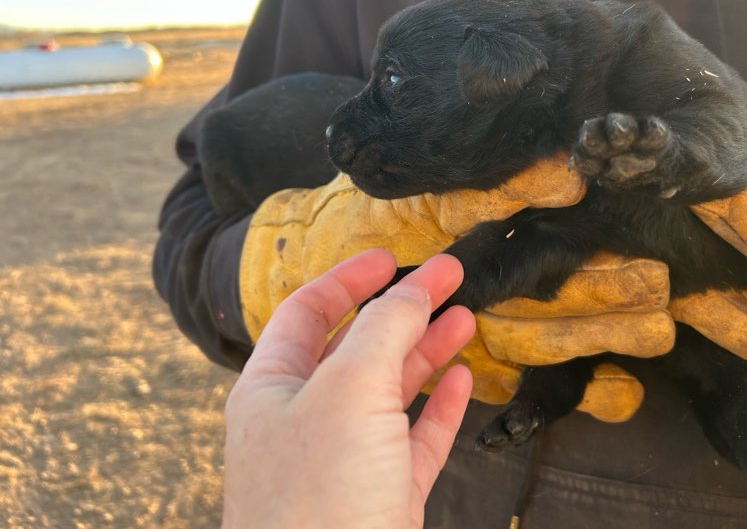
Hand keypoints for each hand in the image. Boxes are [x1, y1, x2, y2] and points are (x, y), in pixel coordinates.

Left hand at [222, 249, 474, 528]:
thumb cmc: (316, 500)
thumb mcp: (348, 390)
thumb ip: (383, 331)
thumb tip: (412, 289)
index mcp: (271, 389)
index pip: (306, 313)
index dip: (348, 278)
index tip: (391, 255)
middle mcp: (304, 420)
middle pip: (357, 346)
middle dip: (403, 309)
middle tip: (449, 277)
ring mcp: (344, 461)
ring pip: (390, 390)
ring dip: (427, 350)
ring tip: (464, 317)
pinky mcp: (381, 497)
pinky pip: (414, 438)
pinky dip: (440, 405)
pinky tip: (461, 377)